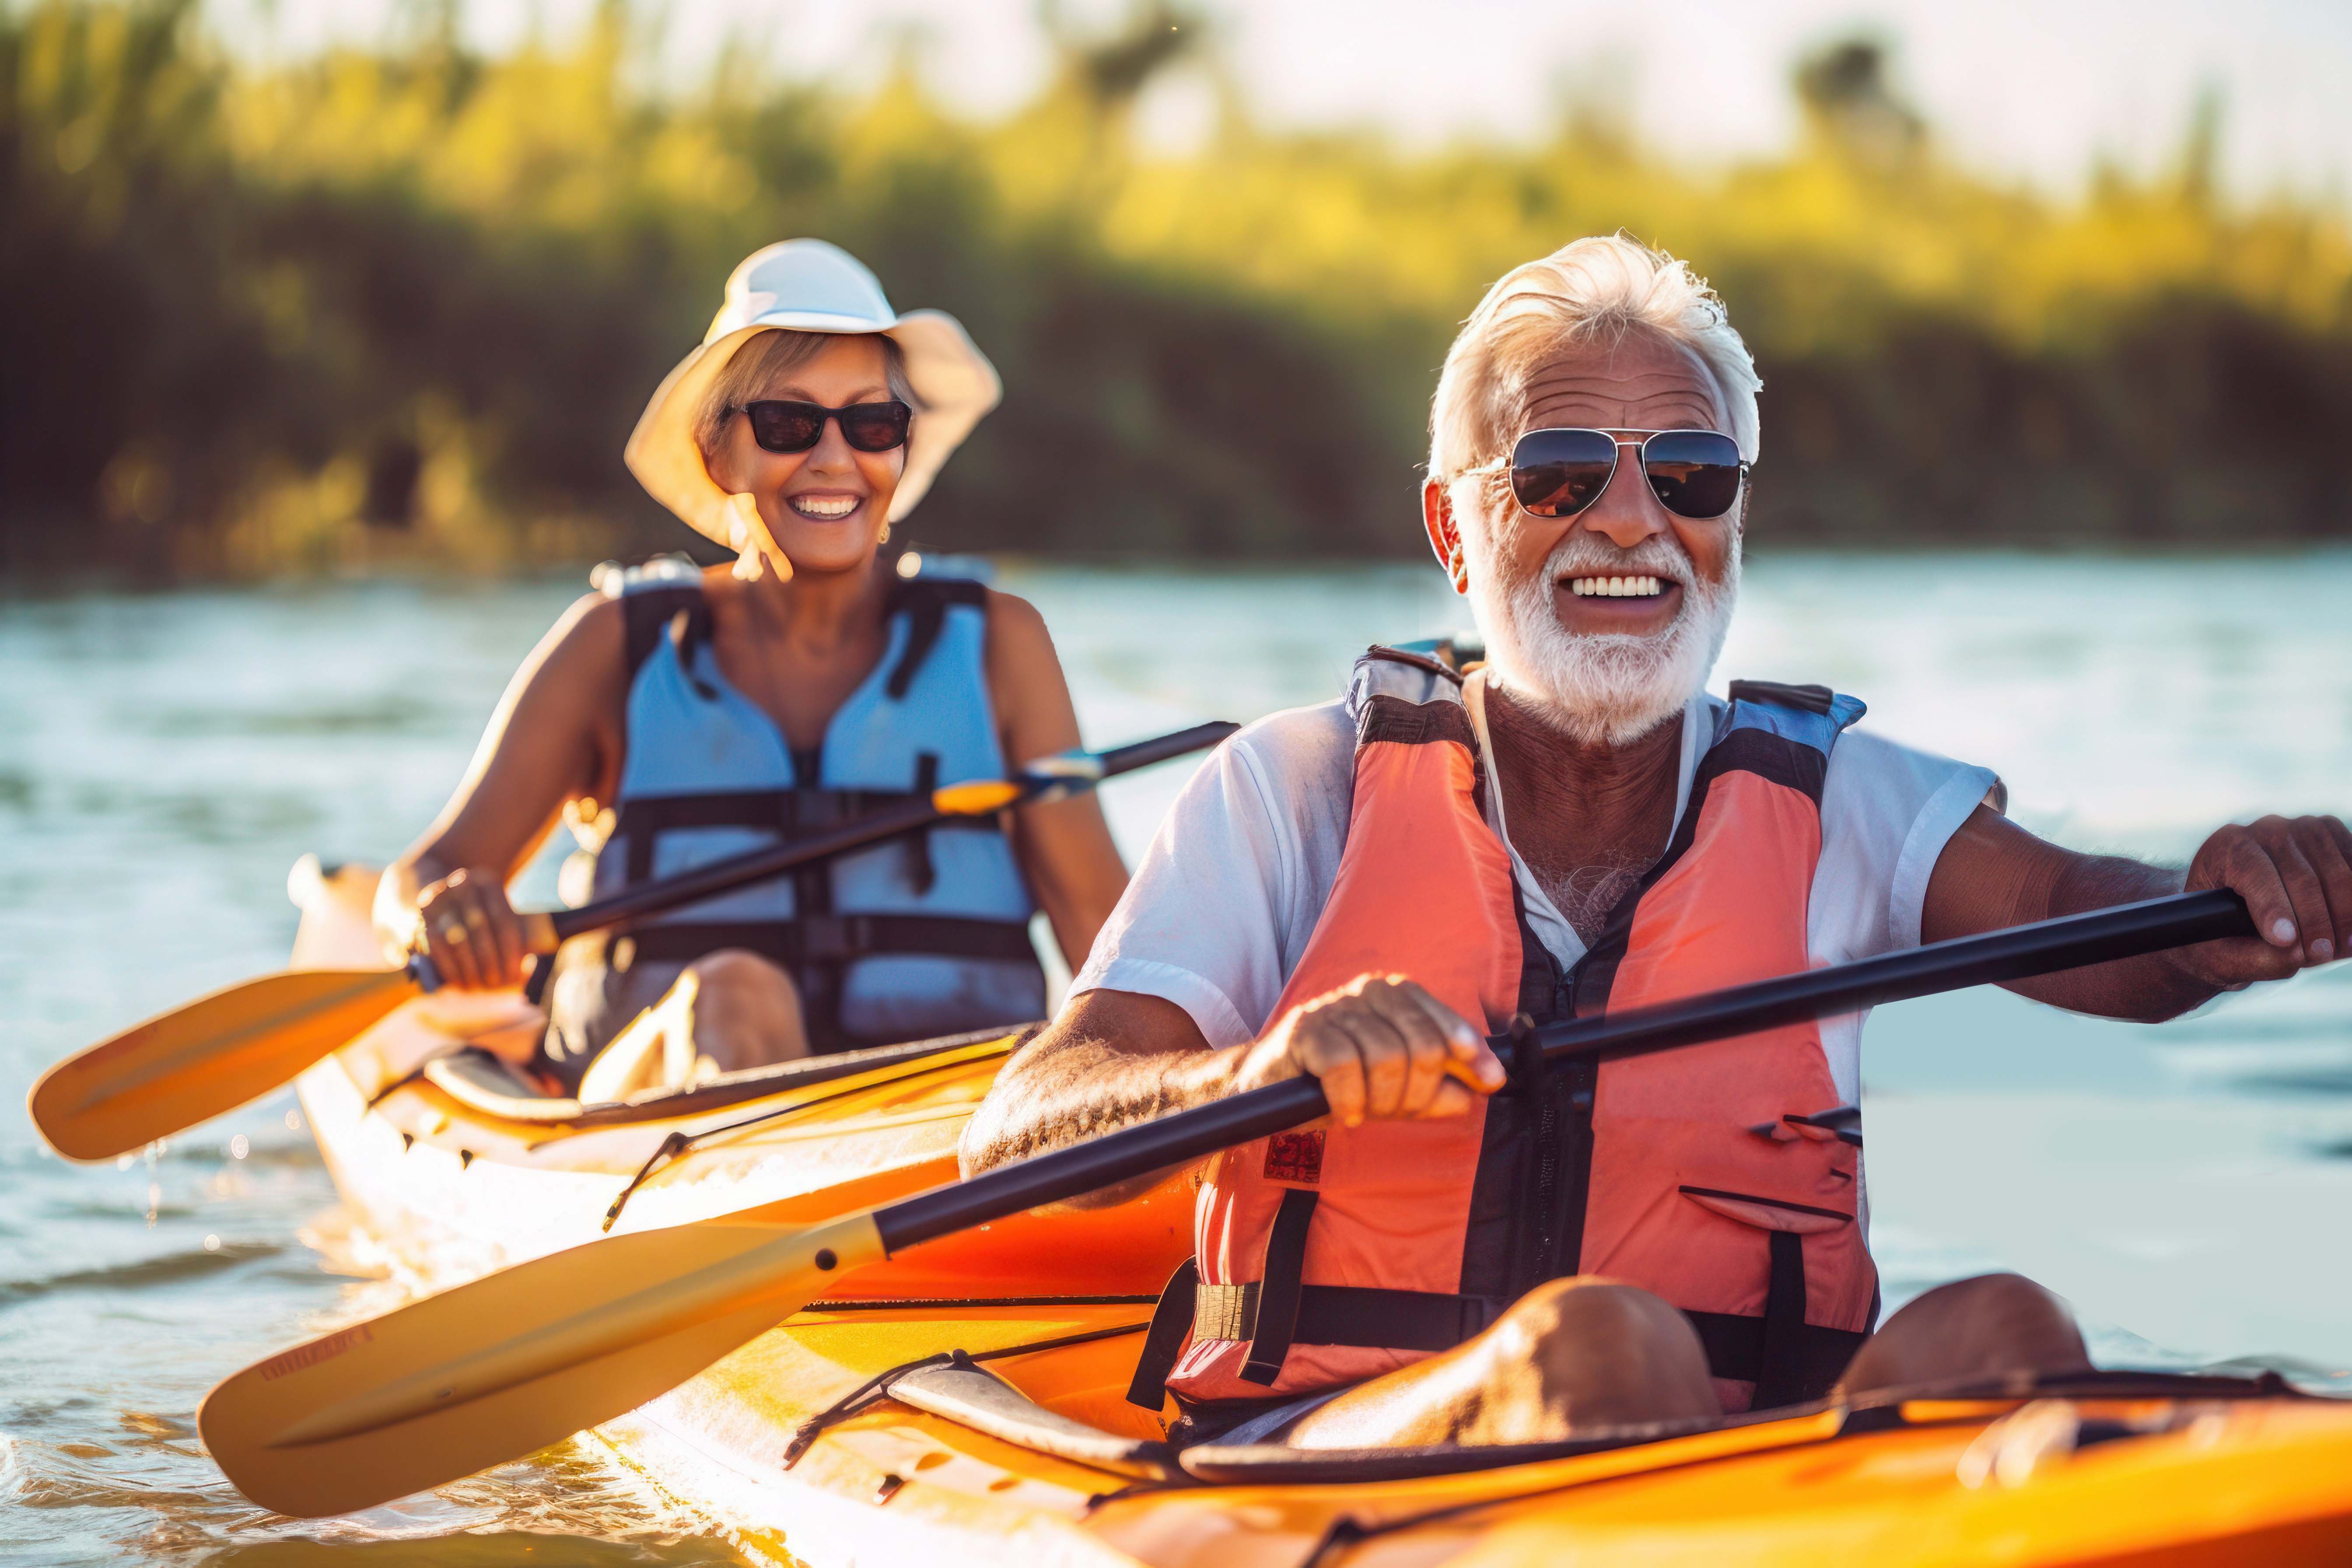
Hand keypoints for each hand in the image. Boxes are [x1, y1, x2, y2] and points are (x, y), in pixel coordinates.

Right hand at [409, 867, 527, 990]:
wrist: (434, 902)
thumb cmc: (477, 916)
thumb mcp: (496, 915)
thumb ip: (513, 934)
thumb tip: (528, 966)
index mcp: (486, 882)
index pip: (504, 920)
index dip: (511, 951)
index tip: (518, 973)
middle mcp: (460, 886)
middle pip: (481, 930)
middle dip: (492, 962)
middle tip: (501, 984)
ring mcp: (438, 900)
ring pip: (458, 940)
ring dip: (471, 968)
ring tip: (483, 986)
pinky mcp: (420, 919)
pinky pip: (436, 947)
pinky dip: (450, 968)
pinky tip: (461, 984)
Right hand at [1236, 974, 1506, 1125]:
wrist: (1265, 1088)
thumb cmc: (1335, 1084)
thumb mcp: (1394, 1089)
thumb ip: (1435, 1088)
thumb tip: (1476, 1090)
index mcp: (1391, 996)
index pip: (1441, 1018)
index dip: (1469, 1049)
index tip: (1489, 1080)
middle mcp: (1364, 993)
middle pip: (1421, 1044)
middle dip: (1417, 1091)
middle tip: (1394, 1110)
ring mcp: (1332, 1009)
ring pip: (1385, 1057)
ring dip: (1381, 1100)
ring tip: (1365, 1110)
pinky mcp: (1302, 1032)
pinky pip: (1344, 1068)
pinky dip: (1350, 1102)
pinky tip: (1344, 1111)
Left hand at [2178, 816, 2351, 987]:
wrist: (2240, 913)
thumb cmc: (2224, 934)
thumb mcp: (2222, 952)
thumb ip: (2253, 957)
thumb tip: (2295, 954)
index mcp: (2224, 849)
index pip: (2252, 871)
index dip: (2272, 905)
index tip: (2284, 939)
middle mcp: (2264, 831)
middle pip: (2300, 875)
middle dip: (2315, 920)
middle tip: (2321, 954)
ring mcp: (2302, 829)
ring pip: (2334, 871)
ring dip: (2344, 913)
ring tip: (2342, 948)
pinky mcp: (2333, 836)